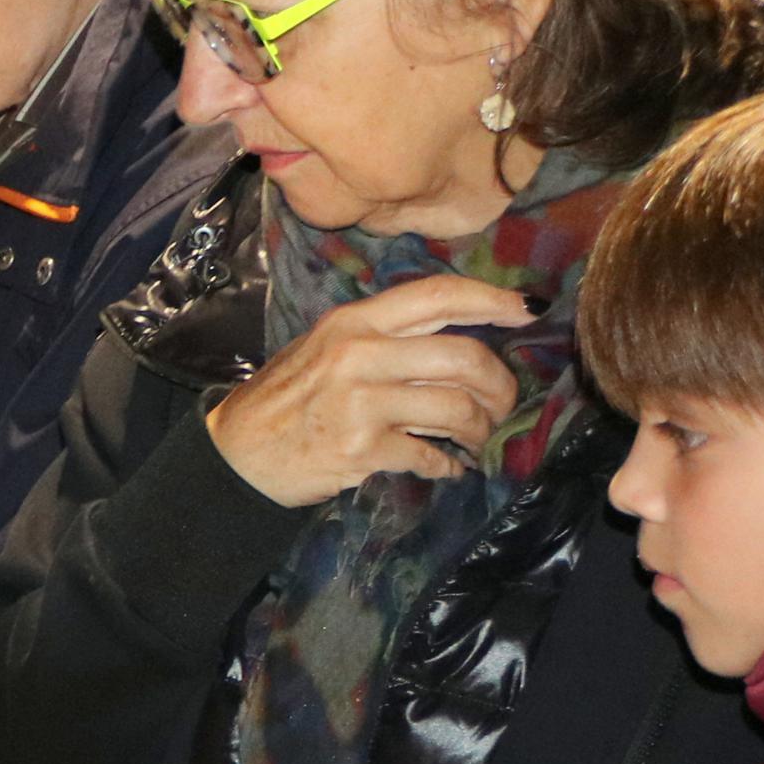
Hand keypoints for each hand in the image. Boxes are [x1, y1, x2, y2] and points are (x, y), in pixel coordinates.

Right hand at [202, 274, 532, 507]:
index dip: (491, 301)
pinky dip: (446, 465)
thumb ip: (385, 336)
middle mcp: (358, 355)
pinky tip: (444, 467)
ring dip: (478, 429)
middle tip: (500, 404)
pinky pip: (430, 455)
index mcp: (353, 322)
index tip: (526, 311)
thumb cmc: (286, 399)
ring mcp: (360, 403)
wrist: (237, 454)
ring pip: (456, 408)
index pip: (438, 296)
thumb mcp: (326, 347)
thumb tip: (460, 335)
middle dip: (498, 386)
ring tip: (474, 439)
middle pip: (464, 358)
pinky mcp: (362, 449)